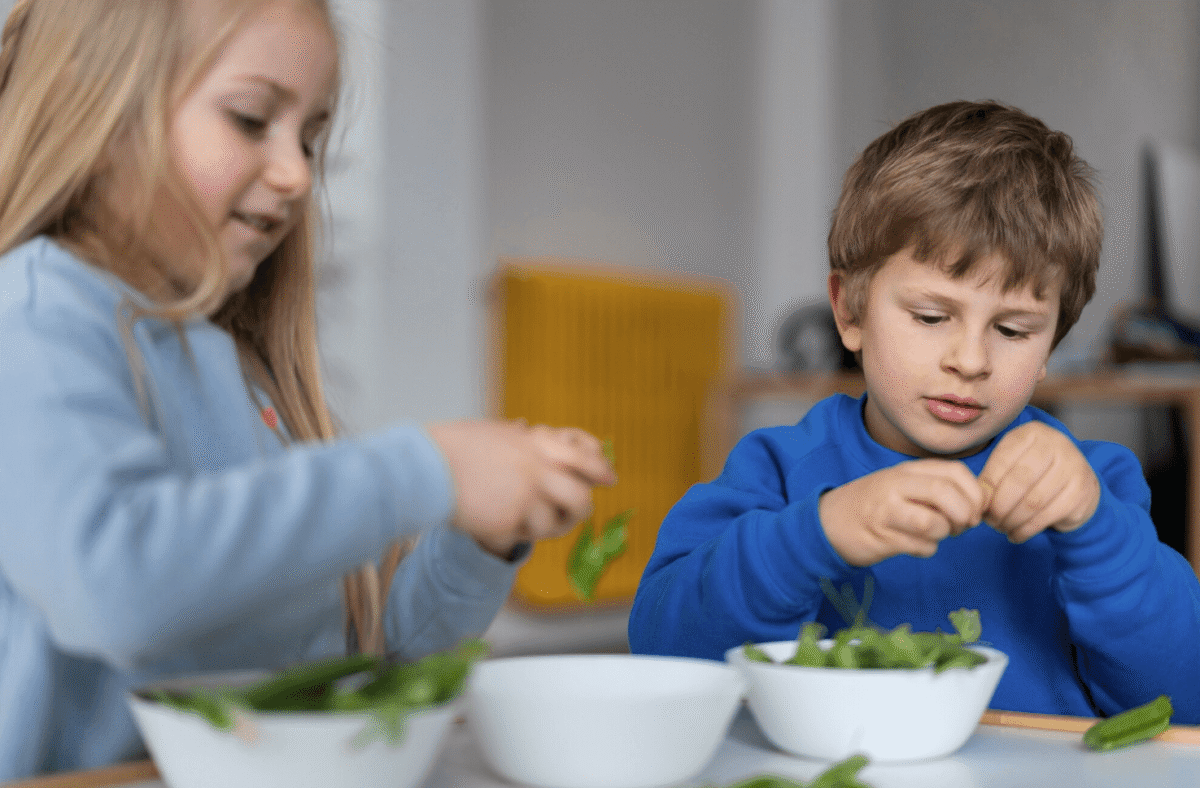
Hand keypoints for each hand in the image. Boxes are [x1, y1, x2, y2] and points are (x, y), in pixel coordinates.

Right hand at [426, 420, 616, 557]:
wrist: (426, 468)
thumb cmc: (452, 448)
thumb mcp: (494, 433)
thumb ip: (520, 438)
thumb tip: (533, 430)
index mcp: (533, 443)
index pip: (580, 453)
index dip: (599, 466)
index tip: (609, 477)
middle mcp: (536, 468)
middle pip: (580, 495)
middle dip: (580, 508)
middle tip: (575, 513)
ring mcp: (525, 495)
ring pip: (556, 521)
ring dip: (546, 525)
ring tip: (528, 520)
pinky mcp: (511, 519)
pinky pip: (527, 534)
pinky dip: (518, 532)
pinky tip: (501, 523)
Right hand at [818, 459, 986, 565]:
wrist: (828, 522)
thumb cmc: (875, 505)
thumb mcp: (903, 485)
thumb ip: (936, 488)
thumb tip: (978, 503)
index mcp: (908, 470)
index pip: (955, 471)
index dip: (974, 493)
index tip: (974, 509)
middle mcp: (897, 484)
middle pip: (946, 494)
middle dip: (964, 515)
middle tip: (962, 526)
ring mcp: (887, 510)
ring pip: (934, 523)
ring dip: (944, 534)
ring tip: (935, 534)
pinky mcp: (881, 536)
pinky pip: (920, 547)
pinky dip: (927, 550)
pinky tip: (915, 545)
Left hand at [978, 421, 1099, 542]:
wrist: (1077, 483)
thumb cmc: (1035, 472)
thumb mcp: (1012, 464)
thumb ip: (993, 476)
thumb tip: (977, 499)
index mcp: (1032, 433)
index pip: (1002, 461)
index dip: (987, 487)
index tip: (978, 503)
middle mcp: (1056, 444)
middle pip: (1018, 481)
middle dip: (999, 506)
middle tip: (990, 521)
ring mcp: (1073, 467)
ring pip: (1033, 502)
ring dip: (1012, 521)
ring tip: (1001, 528)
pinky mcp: (1081, 492)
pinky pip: (1047, 516)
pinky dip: (1027, 530)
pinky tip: (1016, 535)